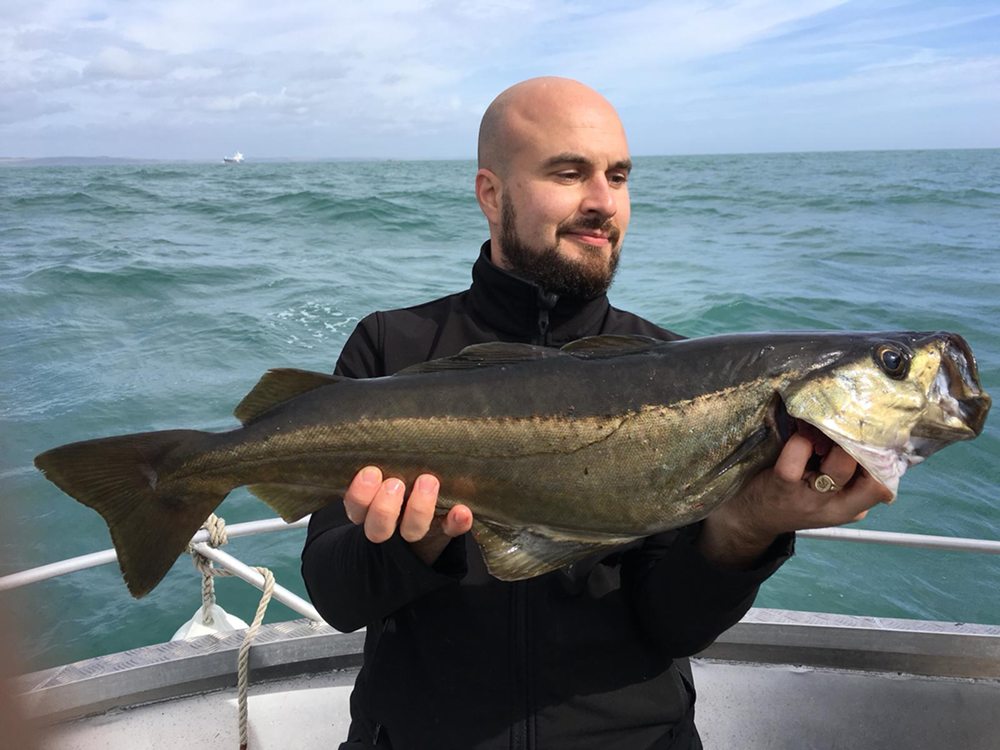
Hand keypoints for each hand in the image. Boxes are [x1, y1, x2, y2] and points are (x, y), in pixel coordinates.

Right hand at [343, 466, 472, 564]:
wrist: (424, 524)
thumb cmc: (397, 479)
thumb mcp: (383, 467)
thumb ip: (381, 457)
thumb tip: (379, 422)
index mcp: (368, 509)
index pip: (356, 508)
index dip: (359, 494)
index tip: (371, 472)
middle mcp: (389, 524)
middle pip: (377, 528)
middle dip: (384, 507)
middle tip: (396, 483)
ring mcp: (416, 531)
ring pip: (412, 531)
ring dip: (419, 509)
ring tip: (428, 481)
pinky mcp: (443, 531)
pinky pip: (450, 531)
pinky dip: (456, 522)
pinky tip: (462, 511)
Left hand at [700, 430, 893, 567]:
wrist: (751, 517)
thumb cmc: (794, 497)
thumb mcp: (829, 497)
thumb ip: (852, 480)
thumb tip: (873, 441)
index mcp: (850, 508)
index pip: (884, 487)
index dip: (885, 460)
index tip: (875, 437)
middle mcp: (834, 506)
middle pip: (871, 480)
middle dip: (865, 449)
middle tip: (852, 428)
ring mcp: (809, 497)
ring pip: (840, 466)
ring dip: (836, 440)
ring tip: (824, 429)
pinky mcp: (782, 484)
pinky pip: (798, 455)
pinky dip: (802, 440)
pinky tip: (800, 435)